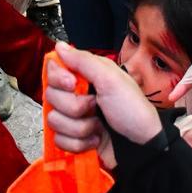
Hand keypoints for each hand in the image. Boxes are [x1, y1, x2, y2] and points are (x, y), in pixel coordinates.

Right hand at [46, 42, 161, 149]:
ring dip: (80, 127)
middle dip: (75, 107)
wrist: (140, 146)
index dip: (58, 78)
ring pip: (53, 121)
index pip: (52, 69)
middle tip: (95, 107)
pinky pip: (59, 140)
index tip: (72, 84)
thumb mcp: (111, 79)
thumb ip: (83, 61)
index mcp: (84, 76)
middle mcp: (75, 94)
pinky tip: (95, 139)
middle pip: (51, 96)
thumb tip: (59, 46)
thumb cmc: (132, 110)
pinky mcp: (73, 138)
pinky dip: (79, 143)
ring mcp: (73, 118)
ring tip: (98, 126)